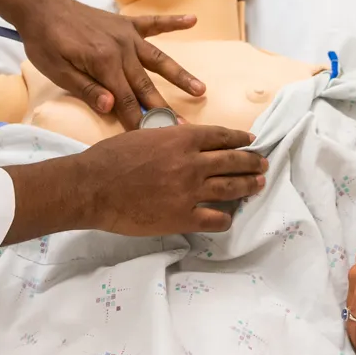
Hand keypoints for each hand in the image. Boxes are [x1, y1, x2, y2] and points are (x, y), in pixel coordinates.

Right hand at [5, 124, 266, 241]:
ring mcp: (190, 191)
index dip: (239, 138)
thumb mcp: (145, 135)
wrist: (93, 187)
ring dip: (248, 186)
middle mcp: (192, 162)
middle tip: (262, 164)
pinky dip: (225, 218)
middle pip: (233, 160)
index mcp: (182, 138)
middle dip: (251, 162)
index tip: (250, 140)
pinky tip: (229, 218)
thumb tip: (184, 142)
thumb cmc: (111, 157)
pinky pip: (215, 219)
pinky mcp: (182, 217)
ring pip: (230, 188)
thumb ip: (170, 139)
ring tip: (258, 184)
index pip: (221, 136)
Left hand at [16, 0, 204, 127]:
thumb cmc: (44, 43)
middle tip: (185, 127)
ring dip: (180, 75)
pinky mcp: (126, 23)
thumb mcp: (57, 72)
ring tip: (200, 89)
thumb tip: (110, 106)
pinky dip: (173, 23)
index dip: (139, 120)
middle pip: (146, 84)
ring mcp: (126, 35)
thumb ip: (86, 89)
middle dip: (164, 107)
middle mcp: (122, 48)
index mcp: (104, 63)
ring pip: (159, 58)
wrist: (42, 7)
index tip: (155, 139)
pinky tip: (193, 20)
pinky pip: (154, 23)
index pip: (126, 99)